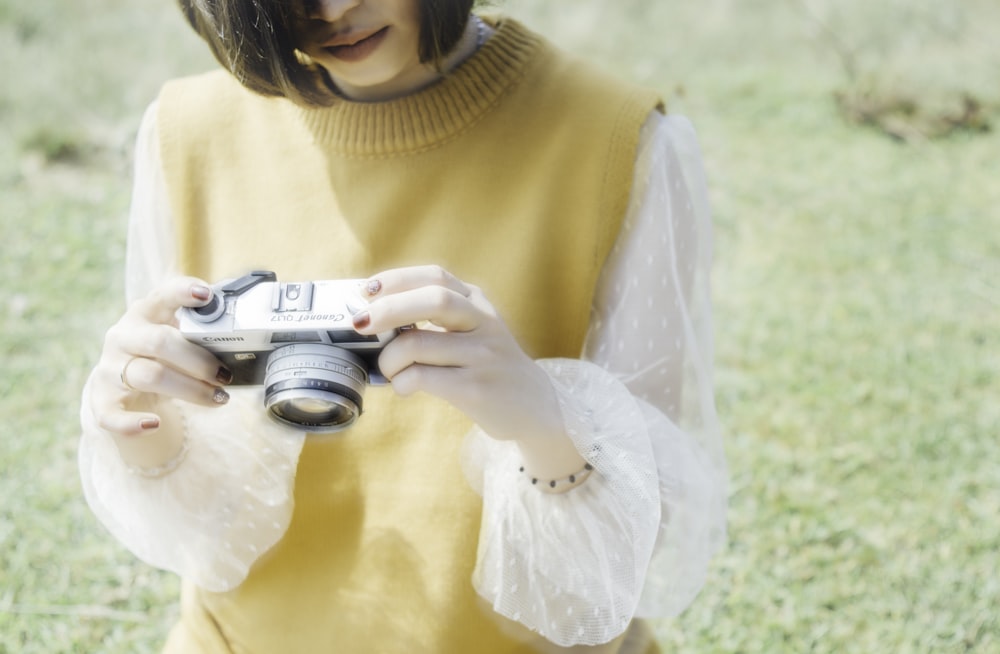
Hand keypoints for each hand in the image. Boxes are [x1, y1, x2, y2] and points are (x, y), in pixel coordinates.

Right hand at [89, 276, 232, 437]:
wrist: (126, 386)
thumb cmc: (163, 356)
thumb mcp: (179, 337)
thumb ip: (202, 332)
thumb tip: (247, 338)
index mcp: (146, 312)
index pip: (163, 295)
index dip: (183, 292)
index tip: (206, 295)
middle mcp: (123, 336)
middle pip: (160, 341)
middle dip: (200, 360)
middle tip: (226, 375)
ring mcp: (110, 367)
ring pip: (149, 376)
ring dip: (190, 390)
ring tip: (219, 398)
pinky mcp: (102, 398)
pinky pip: (111, 414)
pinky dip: (132, 422)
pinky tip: (154, 424)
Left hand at [352, 266, 584, 476]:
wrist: (536, 406)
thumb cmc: (488, 366)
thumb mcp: (473, 330)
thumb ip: (436, 318)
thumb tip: (374, 316)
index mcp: (477, 302)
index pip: (436, 277)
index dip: (397, 280)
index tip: (367, 290)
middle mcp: (484, 322)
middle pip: (433, 299)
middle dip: (387, 309)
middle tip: (360, 324)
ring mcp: (482, 355)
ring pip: (419, 343)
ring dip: (390, 358)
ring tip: (390, 370)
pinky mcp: (477, 388)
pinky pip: (424, 378)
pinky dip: (402, 382)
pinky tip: (405, 388)